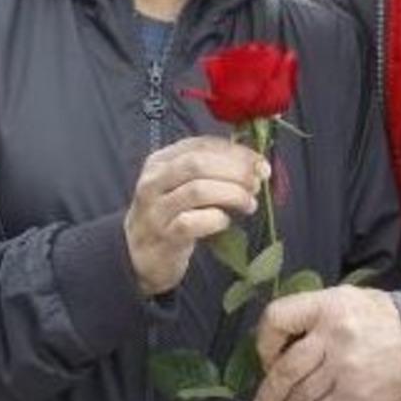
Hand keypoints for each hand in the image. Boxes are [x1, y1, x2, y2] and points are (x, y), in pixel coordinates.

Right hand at [124, 136, 267, 296]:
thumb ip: (210, 170)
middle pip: (199, 164)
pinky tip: (225, 222)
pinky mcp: (164, 236)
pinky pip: (193, 222)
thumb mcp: (181, 185)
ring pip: (197, 190)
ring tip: (249, 204)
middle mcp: (154, 181)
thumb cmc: (170, 215)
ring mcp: (156, 209)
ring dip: (232, 194)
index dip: (236, 152)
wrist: (139, 255)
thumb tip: (255, 165)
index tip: (260, 164)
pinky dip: (216, 219)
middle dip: (236, 171)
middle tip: (257, 183)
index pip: (201, 145)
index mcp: (160, 161)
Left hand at [252, 286, 400, 400]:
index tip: (266, 356)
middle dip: (268, 391)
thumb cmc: (380, 318)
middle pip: (285, 368)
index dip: (264, 341)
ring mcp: (345, 369)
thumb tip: (279, 338)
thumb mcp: (347, 298)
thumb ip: (313, 311)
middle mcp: (332, 336)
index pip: (277, 318)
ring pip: (299, 395)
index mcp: (327, 306)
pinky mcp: (357, 397)